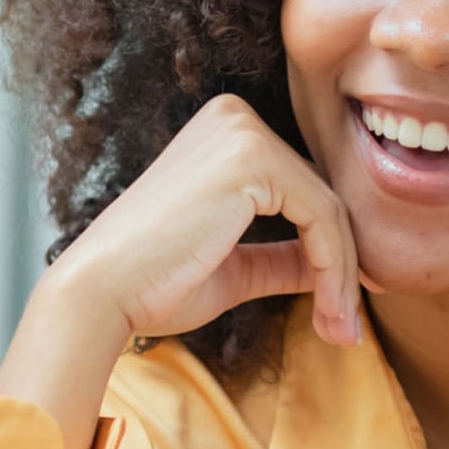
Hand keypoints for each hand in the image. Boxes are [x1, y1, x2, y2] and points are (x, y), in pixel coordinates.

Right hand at [50, 93, 362, 346]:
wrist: (102, 293)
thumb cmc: (154, 284)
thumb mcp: (235, 268)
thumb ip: (281, 258)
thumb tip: (330, 270)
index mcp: (227, 134)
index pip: (304, 193)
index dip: (334, 255)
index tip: (344, 310)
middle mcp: (236, 117)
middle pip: (322, 197)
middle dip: (343, 269)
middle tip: (346, 330)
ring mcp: (243, 131)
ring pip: (329, 209)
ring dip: (342, 278)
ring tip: (340, 331)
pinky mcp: (252, 155)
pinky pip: (321, 215)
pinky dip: (334, 268)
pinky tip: (329, 311)